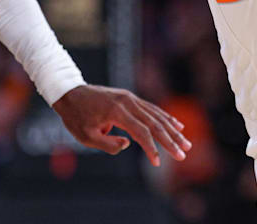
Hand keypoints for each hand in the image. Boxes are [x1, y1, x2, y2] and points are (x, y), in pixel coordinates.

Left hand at [52, 85, 191, 166]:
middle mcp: (129, 102)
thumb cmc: (76, 118)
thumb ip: (108, 144)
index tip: (158, 163)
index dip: (152, 148)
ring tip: (186, 142)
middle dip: (171, 140)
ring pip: (157, 115)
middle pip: (155, 123)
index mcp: (117, 112)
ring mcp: (131, 98)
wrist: (71, 93)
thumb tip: (128, 145)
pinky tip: (177, 126)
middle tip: (184, 152)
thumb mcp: (85, 137)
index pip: (141, 132)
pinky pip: (153, 109)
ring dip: (173, 130)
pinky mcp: (132, 98)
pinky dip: (166, 118)